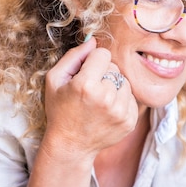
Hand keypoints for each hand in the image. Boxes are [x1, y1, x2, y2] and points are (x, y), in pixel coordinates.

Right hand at [41, 37, 138, 158]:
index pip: (103, 54)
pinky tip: (107, 111)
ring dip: (114, 87)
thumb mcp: (55, 80)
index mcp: (86, 85)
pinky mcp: (130, 121)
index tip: (85, 73)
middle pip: (115, 67)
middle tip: (90, 91)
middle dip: (103, 74)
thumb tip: (93, 41)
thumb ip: (73, 56)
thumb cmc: (60, 110)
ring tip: (99, 101)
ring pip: (125, 82)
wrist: (71, 145)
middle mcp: (106, 98)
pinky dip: (121, 101)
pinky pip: (131, 98)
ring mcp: (120, 111)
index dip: (92, 62)